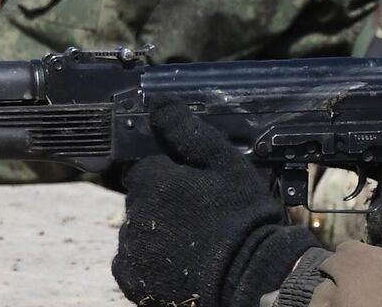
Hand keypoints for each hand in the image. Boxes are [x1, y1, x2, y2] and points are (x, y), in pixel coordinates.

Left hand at [114, 100, 317, 306]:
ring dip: (156, 229)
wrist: (251, 274)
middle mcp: (132, 212)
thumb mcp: (223, 162)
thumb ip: (186, 131)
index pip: (146, 166)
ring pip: (137, 227)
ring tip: (193, 239)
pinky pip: (132, 259)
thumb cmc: (242, 215)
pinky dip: (149, 258)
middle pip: (141, 197)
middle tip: (200, 214)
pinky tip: (178, 258)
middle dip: (163, 200)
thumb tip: (159, 103)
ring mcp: (130, 248)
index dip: (171, 173)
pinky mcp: (131, 277)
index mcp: (151, 180)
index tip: (195, 186)